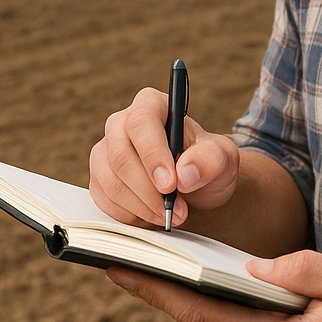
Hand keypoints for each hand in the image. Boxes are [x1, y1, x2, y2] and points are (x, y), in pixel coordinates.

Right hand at [89, 86, 240, 228]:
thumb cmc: (205, 166)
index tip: (170, 184)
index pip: (141, 121)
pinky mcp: (99, 179)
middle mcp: (122, 124)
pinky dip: (131, 216)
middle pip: (120, 155)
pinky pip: (106, 201)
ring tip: (170, 215)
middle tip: (176, 210)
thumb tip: (184, 173)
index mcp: (152, 105)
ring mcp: (106, 151)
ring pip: (111, 182)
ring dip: (143, 207)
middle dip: (149, 190)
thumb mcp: (221, 159)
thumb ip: (210, 160)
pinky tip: (152, 215)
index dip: (152, 153)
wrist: (195, 191)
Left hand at [106, 249, 321, 321]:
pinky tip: (195, 289)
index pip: (202, 315)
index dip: (159, 290)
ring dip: (181, 302)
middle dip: (160, 290)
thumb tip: (253, 264)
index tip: (123, 269)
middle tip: (125, 256)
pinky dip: (205, 314)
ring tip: (151, 266)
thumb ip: (301, 269)